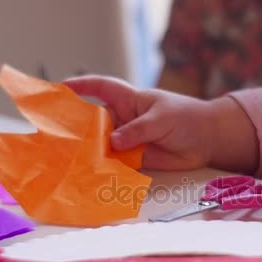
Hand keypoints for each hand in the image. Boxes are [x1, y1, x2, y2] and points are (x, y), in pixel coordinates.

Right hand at [63, 75, 257, 171]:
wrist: (207, 140)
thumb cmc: (186, 118)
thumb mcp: (162, 119)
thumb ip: (138, 130)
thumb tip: (112, 142)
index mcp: (129, 100)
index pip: (100, 88)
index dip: (81, 85)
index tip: (60, 87)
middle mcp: (123, 119)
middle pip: (93, 121)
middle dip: (75, 126)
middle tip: (54, 136)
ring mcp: (127, 140)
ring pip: (100, 145)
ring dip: (87, 152)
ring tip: (66, 160)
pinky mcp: (133, 159)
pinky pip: (114, 164)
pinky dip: (103, 169)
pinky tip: (90, 175)